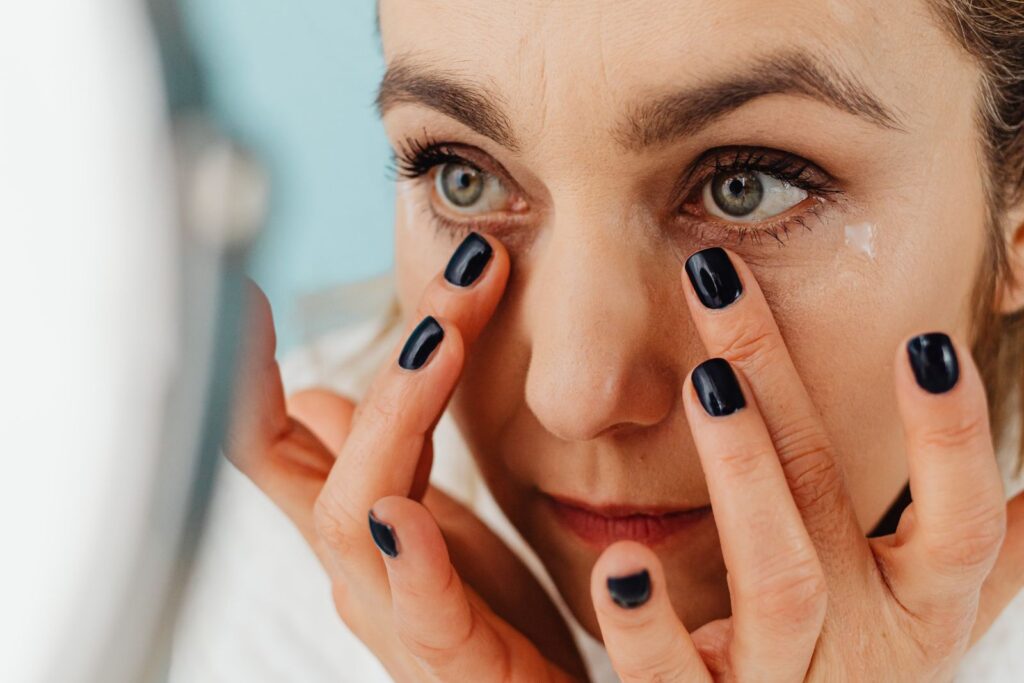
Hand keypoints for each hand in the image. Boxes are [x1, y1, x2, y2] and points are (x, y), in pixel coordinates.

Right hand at [224, 233, 586, 680]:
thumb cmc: (487, 614)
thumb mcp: (427, 515)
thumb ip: (377, 457)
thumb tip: (315, 392)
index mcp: (355, 520)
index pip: (273, 432)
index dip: (246, 366)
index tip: (248, 286)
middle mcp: (358, 562)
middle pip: (323, 447)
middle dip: (385, 348)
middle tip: (460, 271)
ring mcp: (398, 614)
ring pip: (358, 510)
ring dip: (395, 417)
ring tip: (440, 342)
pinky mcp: (457, 663)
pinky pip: (425, 616)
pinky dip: (412, 563)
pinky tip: (407, 518)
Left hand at [585, 246, 1023, 681]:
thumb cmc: (868, 674)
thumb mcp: (932, 613)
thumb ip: (980, 545)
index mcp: (921, 610)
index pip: (964, 525)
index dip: (952, 440)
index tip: (925, 342)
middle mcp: (864, 645)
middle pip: (832, 501)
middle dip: (780, 384)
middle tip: (720, 283)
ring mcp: (784, 682)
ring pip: (776, 578)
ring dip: (744, 474)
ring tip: (704, 381)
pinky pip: (671, 676)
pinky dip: (644, 625)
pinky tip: (619, 563)